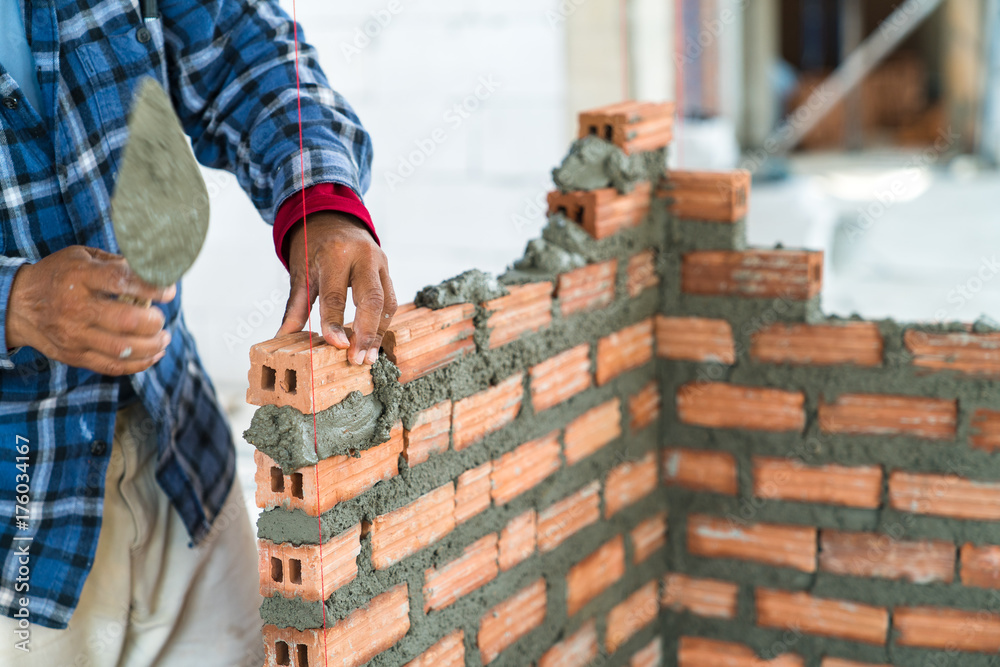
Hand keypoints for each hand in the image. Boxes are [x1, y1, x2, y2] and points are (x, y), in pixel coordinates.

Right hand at [6, 246, 175, 374]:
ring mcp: (75, 336)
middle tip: (160, 318)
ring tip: (164, 338)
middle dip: (154, 322)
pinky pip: (113, 366)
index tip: (169, 292)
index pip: (120, 282)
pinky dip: (139, 364)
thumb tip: (152, 270)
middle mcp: (77, 308)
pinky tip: (154, 355)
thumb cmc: (57, 276)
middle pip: (126, 321)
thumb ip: (115, 263)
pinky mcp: (75, 356)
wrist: (17, 305)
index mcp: (81, 278)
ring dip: (152, 346)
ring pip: (123, 349)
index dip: (150, 287)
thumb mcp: (81, 257)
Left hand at [278, 212, 395, 364]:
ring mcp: (380, 262)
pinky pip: (390, 300)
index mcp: (335, 253)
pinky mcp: (387, 269)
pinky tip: (374, 342)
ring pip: (387, 302)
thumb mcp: (301, 272)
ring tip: (369, 357)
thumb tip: (282, 336)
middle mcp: (363, 256)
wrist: (332, 217)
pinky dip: (383, 323)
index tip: (338, 346)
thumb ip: (296, 306)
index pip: (336, 294)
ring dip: (378, 333)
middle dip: (366, 333)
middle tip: (358, 359)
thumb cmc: (313, 246)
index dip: (335, 322)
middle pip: (371, 299)